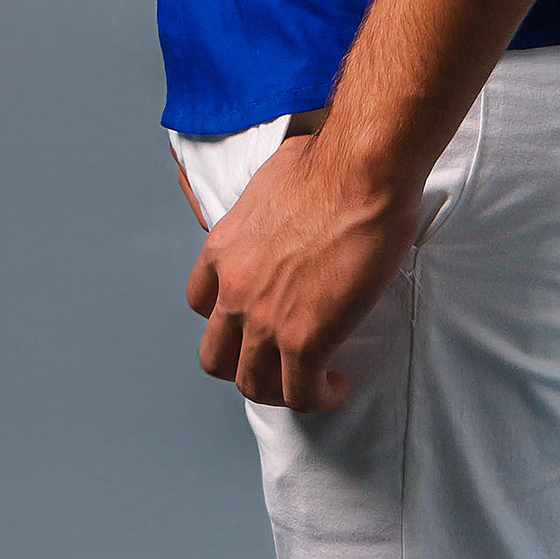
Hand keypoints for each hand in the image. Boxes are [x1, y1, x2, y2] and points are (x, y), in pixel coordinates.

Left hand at [185, 132, 421, 411]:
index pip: (199, 301)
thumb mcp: (272, 179)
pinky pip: (301, 393)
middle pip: (215, 357)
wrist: (360, 171)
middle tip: (277, 360)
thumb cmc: (329, 161)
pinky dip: (318, 397)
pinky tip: (337, 382)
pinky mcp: (304, 339)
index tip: (254, 319)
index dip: (224, 318)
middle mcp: (234, 289)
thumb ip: (266, 208)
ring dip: (279, 389)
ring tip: (309, 379)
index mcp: (223, 248)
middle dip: (244, 365)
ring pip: (251, 385)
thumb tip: (288, 201)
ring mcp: (265, 318)